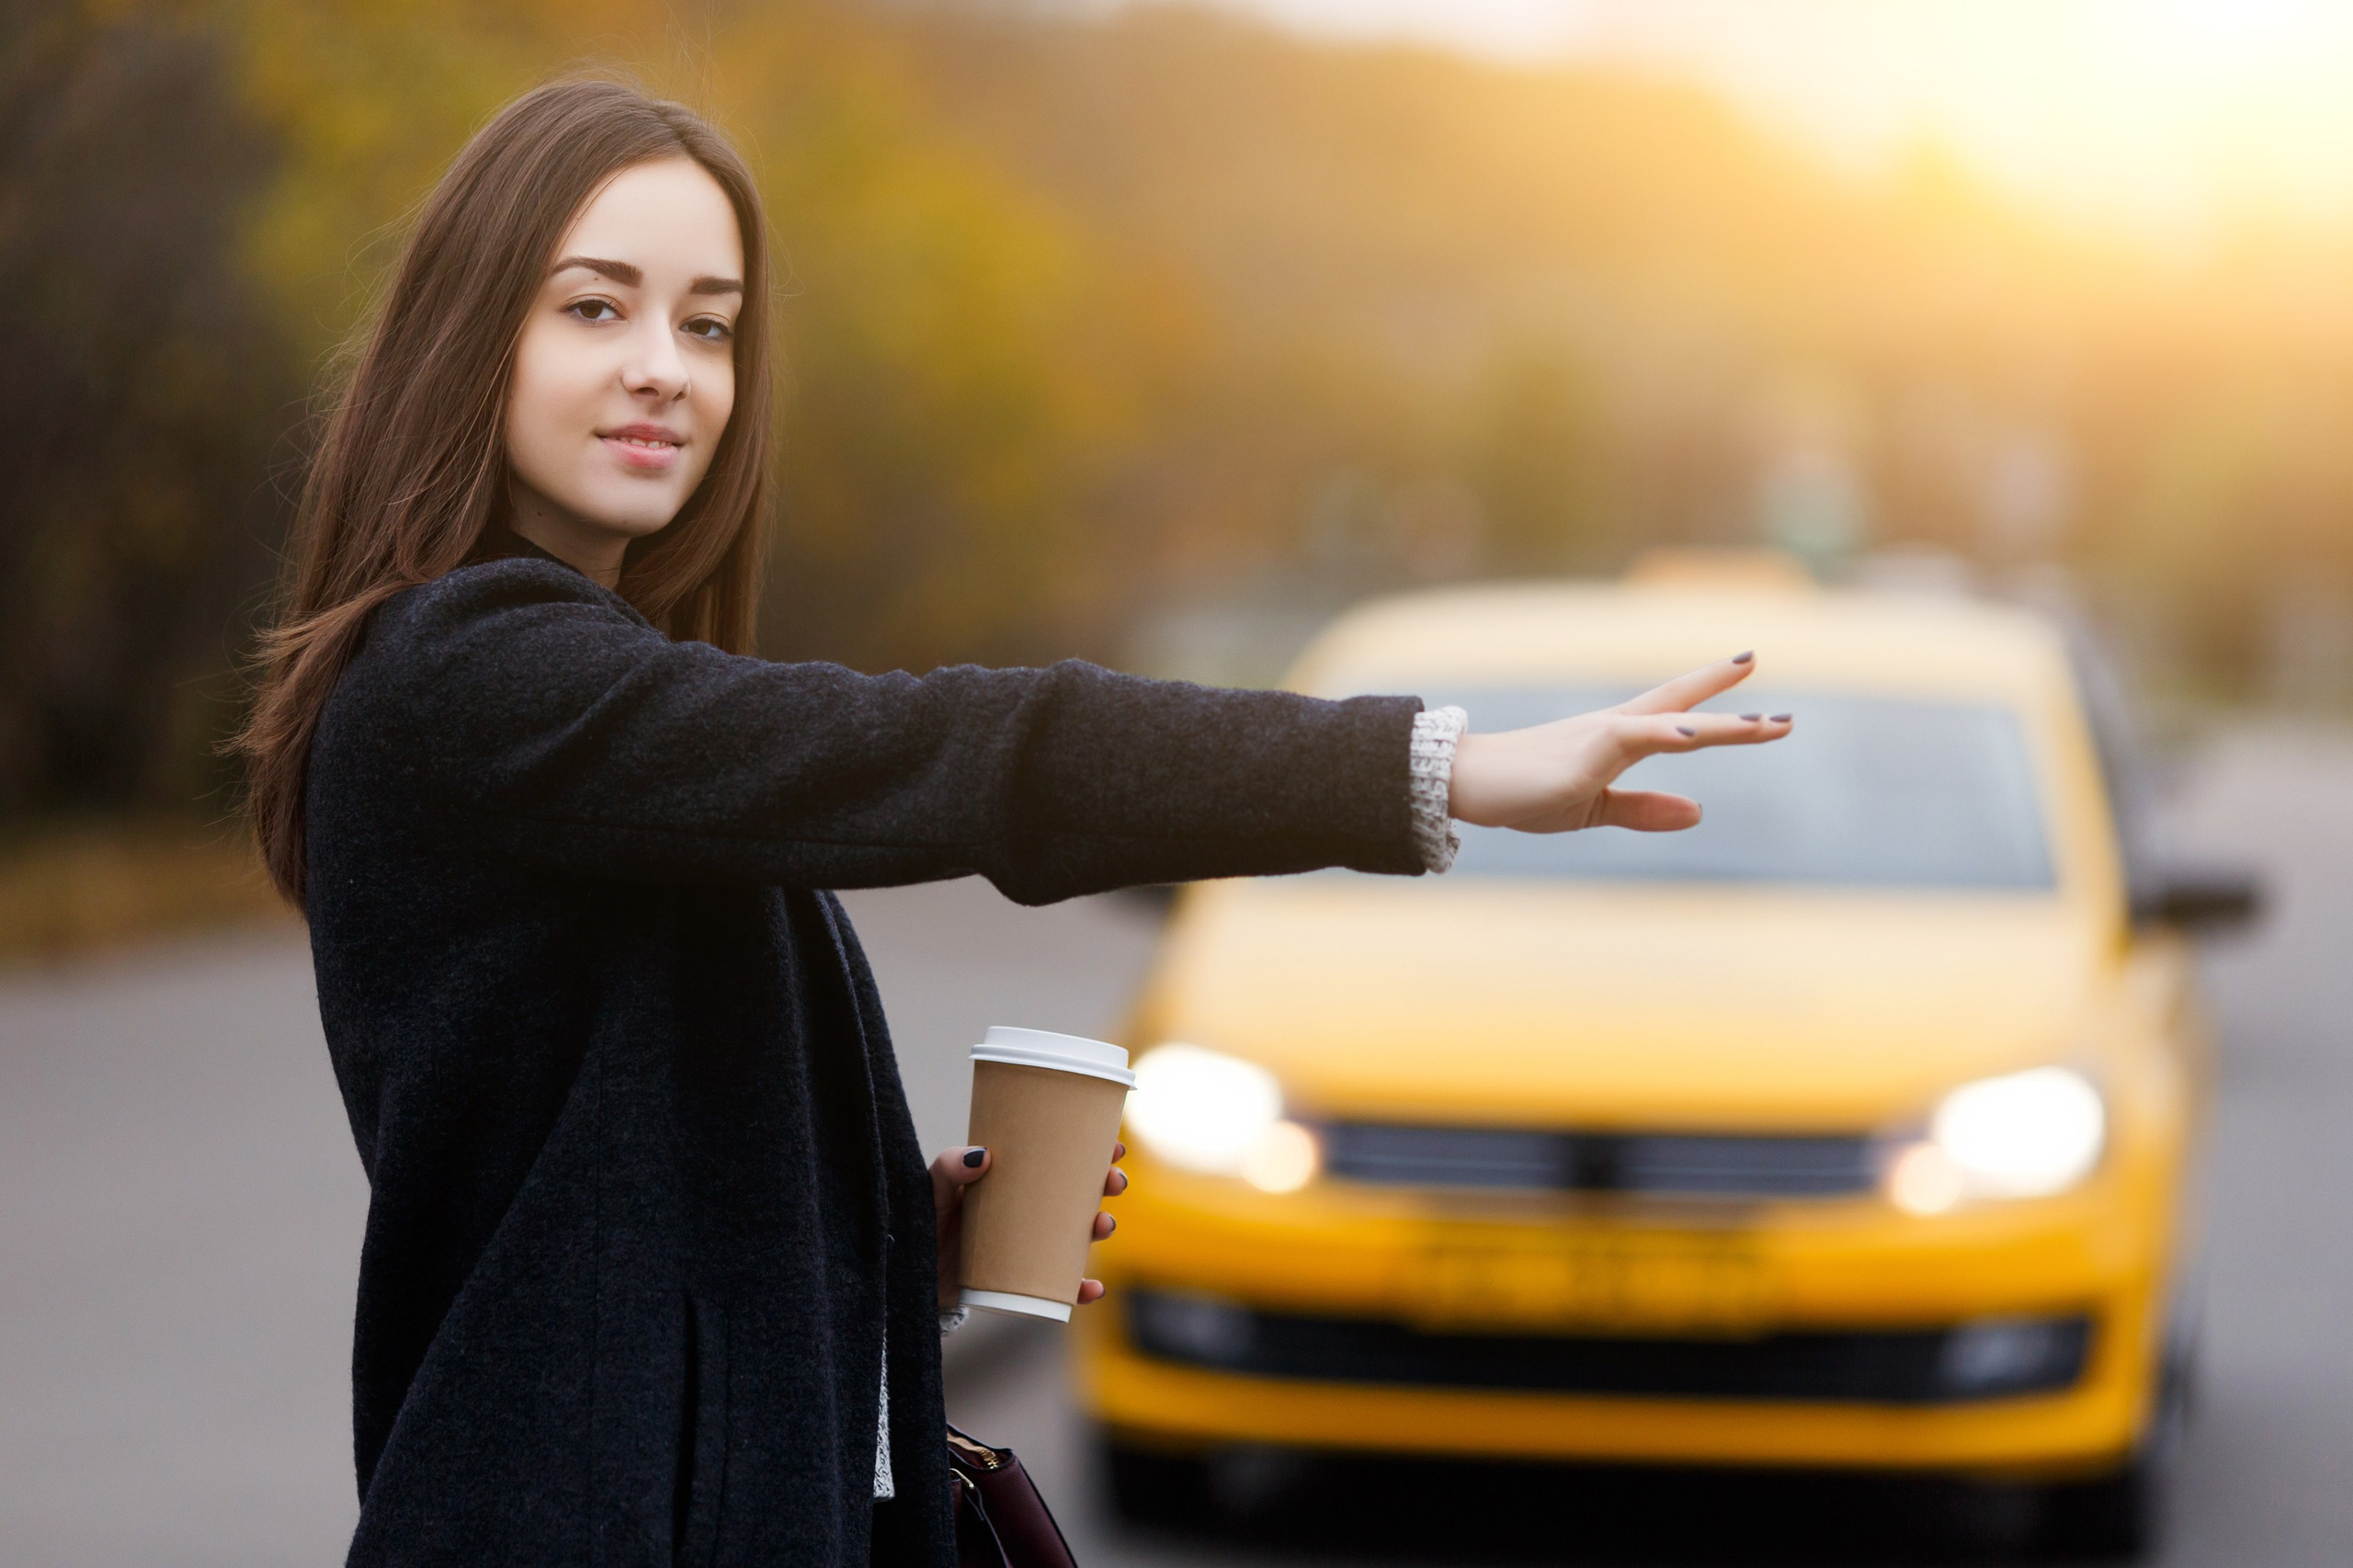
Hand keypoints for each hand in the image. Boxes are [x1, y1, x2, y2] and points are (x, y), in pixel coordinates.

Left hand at [931, 1141, 1128, 1311]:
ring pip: (1079, 1236)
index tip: (1115, 1146)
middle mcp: (1030, 1212)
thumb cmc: (922, 1221)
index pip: (1062, 1160)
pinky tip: (1092, 1288)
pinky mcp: (1024, 1282)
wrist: (907, 1274)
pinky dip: (1081, 1289)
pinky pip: (1062, 1288)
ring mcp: (1030, 1247)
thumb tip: (983, 1154)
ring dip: (1100, 1228)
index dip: (1094, 1151)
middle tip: (1114, 1182)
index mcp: (1015, 1181)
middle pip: (1081, 1195)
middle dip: (1106, 1186)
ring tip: (1101, 1226)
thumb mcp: (932, 1190)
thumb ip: (948, 1167)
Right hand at [1445, 653, 1790, 833]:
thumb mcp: (1592, 808)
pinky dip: (1670, 733)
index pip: (1678, 712)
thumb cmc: (1523, 790)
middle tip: (1782, 707)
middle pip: (1685, 705)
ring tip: (1767, 725)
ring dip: (1723, 725)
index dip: (1717, 699)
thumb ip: (1643, 810)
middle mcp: (1617, 728)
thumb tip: (1699, 812)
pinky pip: (1638, 737)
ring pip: (1676, 723)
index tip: (1753, 677)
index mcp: (1619, 740)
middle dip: (1732, 705)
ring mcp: (1604, 736)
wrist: (1469, 783)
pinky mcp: (1588, 753)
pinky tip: (1697, 732)